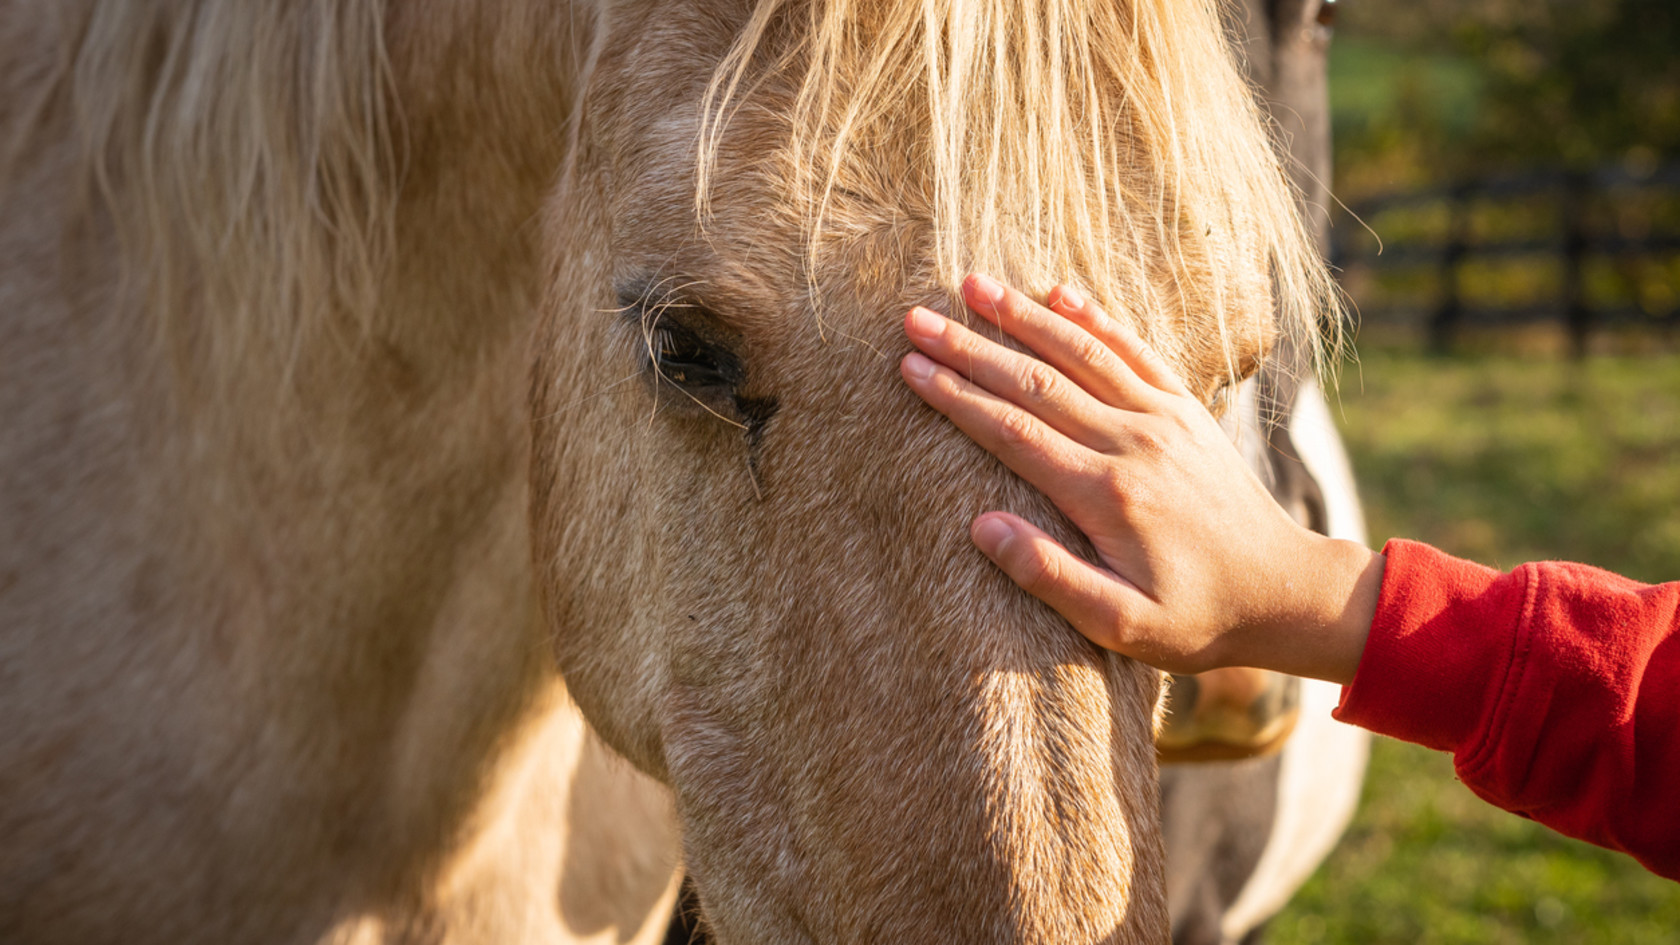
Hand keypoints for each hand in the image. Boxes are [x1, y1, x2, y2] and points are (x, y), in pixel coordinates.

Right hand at [899, 273, 1381, 683]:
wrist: (1285, 591)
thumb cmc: (1198, 618)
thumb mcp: (1122, 625)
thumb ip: (1049, 577)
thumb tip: (981, 527)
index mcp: (1107, 494)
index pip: (1014, 432)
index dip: (957, 397)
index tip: (911, 368)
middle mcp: (1132, 442)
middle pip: (1035, 383)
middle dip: (970, 347)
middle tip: (916, 318)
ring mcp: (1163, 419)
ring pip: (1081, 353)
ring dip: (1023, 315)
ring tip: (972, 284)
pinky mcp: (1186, 410)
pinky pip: (1134, 351)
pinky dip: (1095, 318)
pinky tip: (1060, 291)